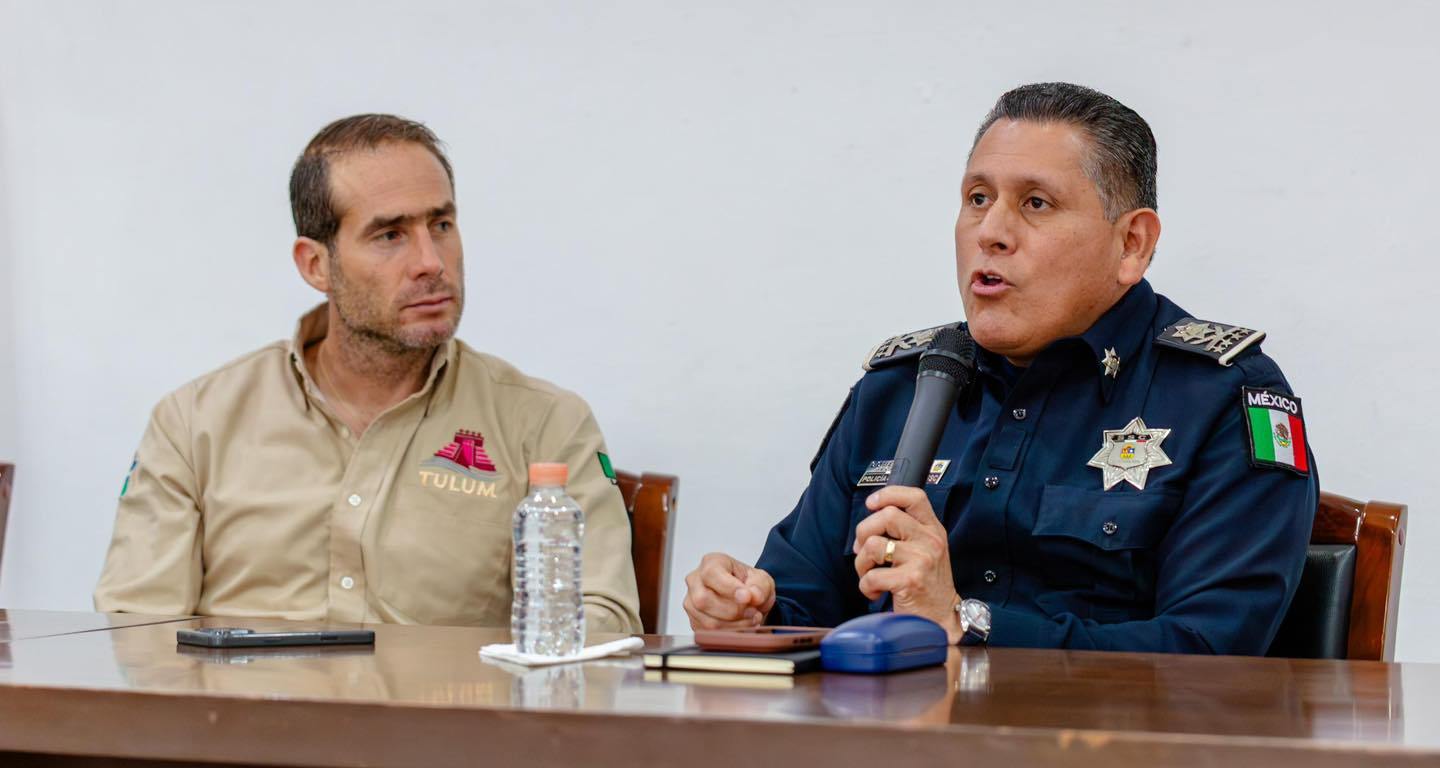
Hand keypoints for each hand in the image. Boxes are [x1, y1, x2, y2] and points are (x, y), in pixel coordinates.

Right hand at [683, 553, 776, 629]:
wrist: (748, 599)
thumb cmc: (750, 584)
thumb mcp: (762, 580)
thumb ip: (759, 587)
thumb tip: (752, 596)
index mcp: (711, 563)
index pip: (711, 574)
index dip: (729, 588)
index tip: (747, 597)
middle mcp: (696, 581)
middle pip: (704, 600)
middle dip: (734, 611)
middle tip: (753, 611)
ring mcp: (691, 602)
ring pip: (707, 621)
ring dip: (735, 625)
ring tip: (751, 619)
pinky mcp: (694, 621)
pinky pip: (709, 634)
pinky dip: (730, 633)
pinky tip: (742, 626)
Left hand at [853, 486, 963, 642]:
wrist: (942, 617)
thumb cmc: (927, 584)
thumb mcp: (925, 550)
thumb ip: (905, 531)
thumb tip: (868, 523)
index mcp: (933, 529)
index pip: (914, 496)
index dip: (888, 494)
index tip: (872, 503)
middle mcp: (930, 540)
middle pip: (886, 515)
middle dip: (863, 532)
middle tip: (865, 552)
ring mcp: (921, 559)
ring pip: (873, 544)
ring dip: (861, 563)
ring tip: (870, 574)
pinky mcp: (910, 581)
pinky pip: (872, 576)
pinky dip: (866, 587)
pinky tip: (876, 592)